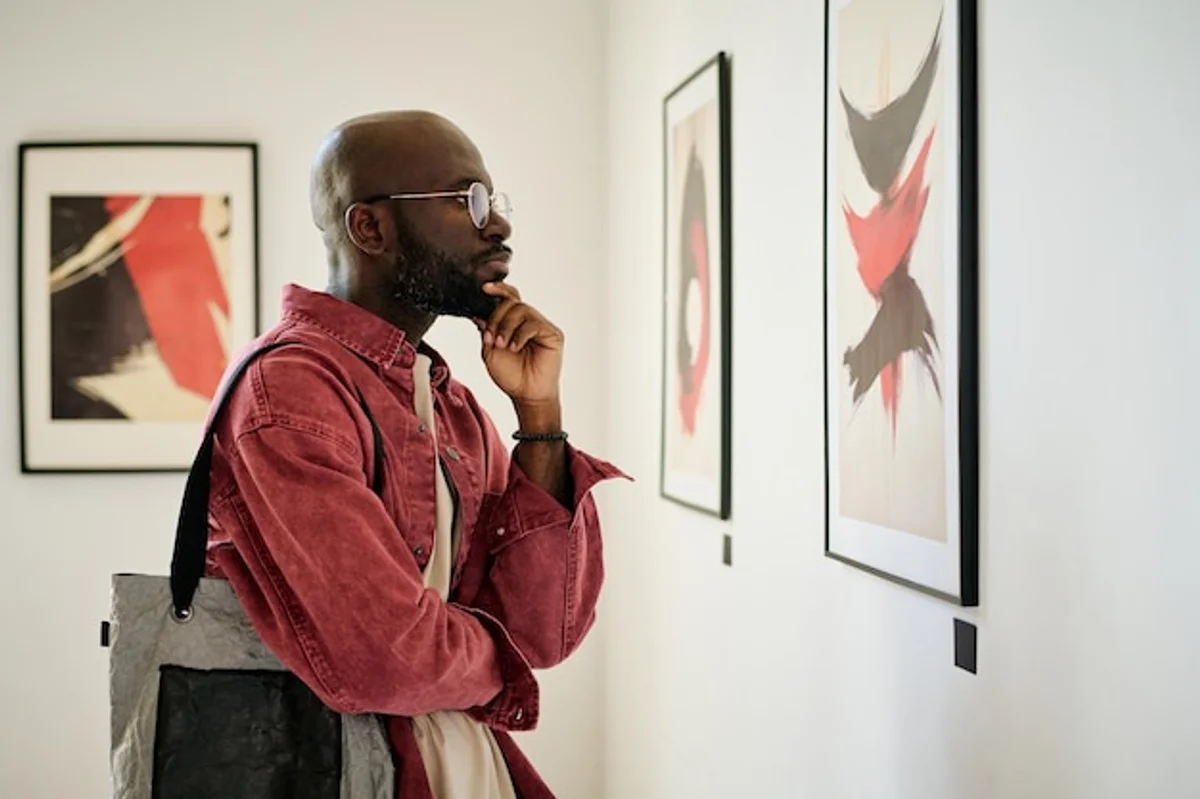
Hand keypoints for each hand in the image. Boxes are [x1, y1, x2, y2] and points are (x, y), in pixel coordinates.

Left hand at [475, 282, 563, 408]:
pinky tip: (515, 348)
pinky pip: (534, 324)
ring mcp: (541, 326)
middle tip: (492, 338)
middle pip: (511, 302)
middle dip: (497, 318)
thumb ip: (486, 330)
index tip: (484, 288)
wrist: (526, 394)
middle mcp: (529, 320)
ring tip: (502, 345)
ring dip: (507, 327)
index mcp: (514, 322)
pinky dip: (520, 335)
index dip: (498, 289)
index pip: (508, 297)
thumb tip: (478, 313)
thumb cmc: (511, 375)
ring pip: (522, 310)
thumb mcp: (490, 351)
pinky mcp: (552, 334)